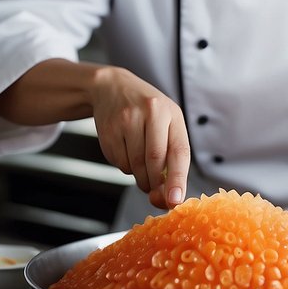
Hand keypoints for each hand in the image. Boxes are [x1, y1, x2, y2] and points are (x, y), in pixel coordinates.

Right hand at [89, 67, 190, 209]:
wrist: (112, 88)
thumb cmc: (147, 111)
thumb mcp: (167, 123)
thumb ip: (172, 156)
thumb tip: (169, 197)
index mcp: (171, 113)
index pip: (178, 152)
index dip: (177, 179)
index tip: (174, 200)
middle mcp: (150, 112)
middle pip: (154, 162)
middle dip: (155, 183)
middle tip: (155, 190)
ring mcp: (127, 120)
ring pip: (135, 166)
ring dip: (140, 177)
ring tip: (141, 166)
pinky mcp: (108, 130)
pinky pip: (119, 163)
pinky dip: (125, 166)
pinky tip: (126, 151)